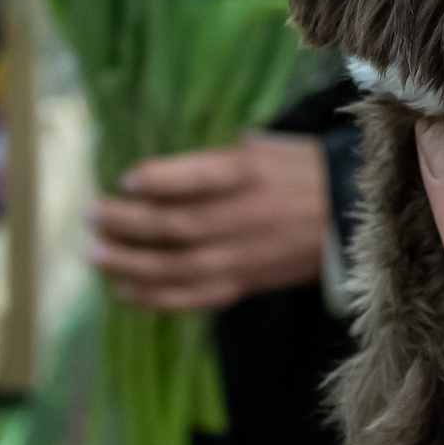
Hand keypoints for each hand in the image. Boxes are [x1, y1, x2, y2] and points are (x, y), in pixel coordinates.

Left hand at [89, 134, 329, 311]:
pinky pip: (197, 296)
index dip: (158, 180)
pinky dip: (158, 297)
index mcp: (253, 173)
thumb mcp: (265, 147)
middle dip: (128, 222)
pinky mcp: (248, 284)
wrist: (351, 217)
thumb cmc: (301, 171)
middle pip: (178, 224)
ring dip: (132, 263)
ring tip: (97, 255)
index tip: (125, 179)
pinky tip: (126, 290)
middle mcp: (247, 216)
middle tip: (91, 216)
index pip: (199, 177)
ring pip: (180, 266)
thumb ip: (215, 160)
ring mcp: (246, 256)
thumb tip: (158, 174)